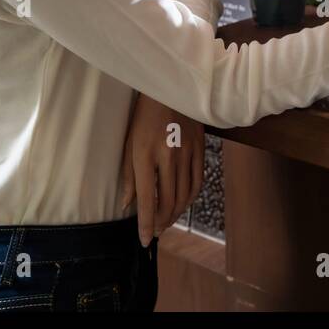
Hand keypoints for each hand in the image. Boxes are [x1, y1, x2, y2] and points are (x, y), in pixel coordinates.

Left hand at [120, 95, 204, 246]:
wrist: (171, 88)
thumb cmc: (143, 115)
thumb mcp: (129, 143)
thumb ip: (128, 175)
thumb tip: (127, 204)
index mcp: (145, 156)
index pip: (147, 199)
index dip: (146, 224)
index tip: (144, 240)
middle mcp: (168, 157)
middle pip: (168, 201)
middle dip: (161, 222)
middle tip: (156, 232)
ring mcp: (187, 153)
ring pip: (185, 195)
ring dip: (176, 213)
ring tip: (167, 222)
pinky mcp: (200, 148)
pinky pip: (198, 180)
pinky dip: (191, 197)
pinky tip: (183, 203)